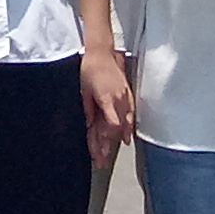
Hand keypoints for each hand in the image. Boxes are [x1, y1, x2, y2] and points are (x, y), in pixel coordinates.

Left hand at [79, 44, 134, 168]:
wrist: (102, 52)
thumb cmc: (89, 69)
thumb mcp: (83, 89)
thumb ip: (88, 108)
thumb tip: (88, 124)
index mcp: (106, 98)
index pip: (111, 123)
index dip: (107, 138)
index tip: (102, 151)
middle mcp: (118, 100)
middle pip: (116, 127)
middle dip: (108, 145)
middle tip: (101, 161)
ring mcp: (125, 97)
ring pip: (125, 123)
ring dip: (118, 139)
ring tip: (111, 154)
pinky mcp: (128, 94)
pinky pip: (131, 114)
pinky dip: (129, 127)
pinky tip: (126, 137)